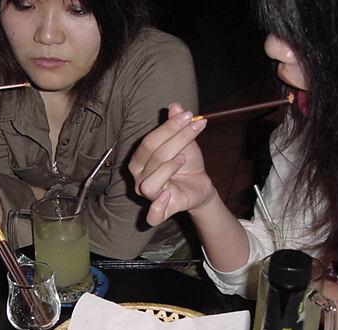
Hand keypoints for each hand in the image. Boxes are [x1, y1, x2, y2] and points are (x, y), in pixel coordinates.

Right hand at [129, 103, 215, 225]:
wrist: (199, 184)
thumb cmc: (186, 163)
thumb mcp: (184, 142)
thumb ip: (176, 125)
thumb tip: (175, 105)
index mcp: (139, 160)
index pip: (149, 142)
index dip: (169, 128)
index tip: (189, 115)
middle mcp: (139, 177)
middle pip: (152, 157)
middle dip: (176, 139)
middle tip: (195, 126)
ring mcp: (148, 195)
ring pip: (150, 183)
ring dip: (167, 168)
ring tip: (183, 159)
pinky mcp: (161, 212)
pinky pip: (152, 215)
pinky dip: (158, 207)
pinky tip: (168, 194)